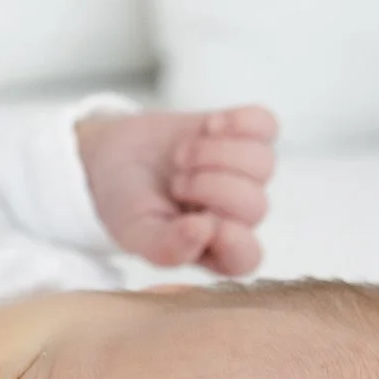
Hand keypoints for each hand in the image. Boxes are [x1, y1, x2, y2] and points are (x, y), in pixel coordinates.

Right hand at [77, 105, 278, 275]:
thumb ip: (166, 247)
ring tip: (181, 155)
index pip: (246, 257)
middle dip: (210, 188)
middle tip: (176, 183)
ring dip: (216, 154)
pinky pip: (267, 125)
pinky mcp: (241, 135)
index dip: (233, 241)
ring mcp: (242, 173)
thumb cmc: (126, 202)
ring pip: (263, 163)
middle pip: (255, 206)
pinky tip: (210, 126)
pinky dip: (241, 122)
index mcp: (212, 249)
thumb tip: (204, 231)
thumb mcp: (134, 232)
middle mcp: (234, 214)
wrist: (111, 155)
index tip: (201, 222)